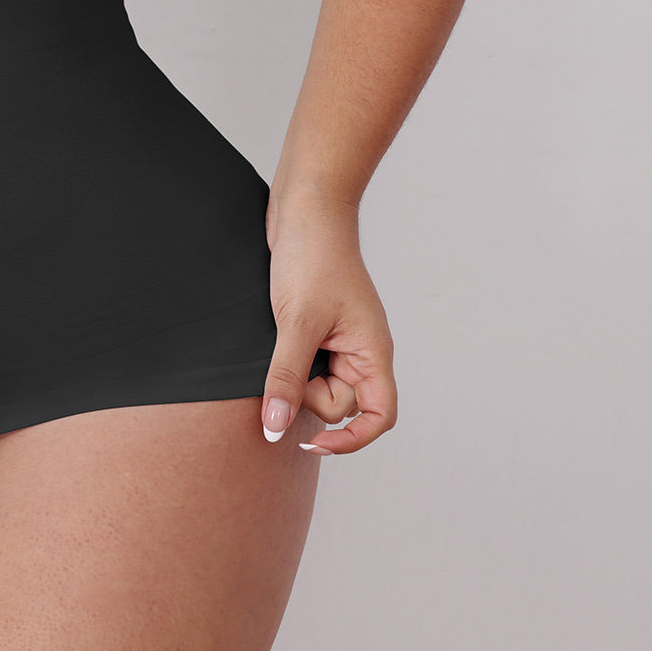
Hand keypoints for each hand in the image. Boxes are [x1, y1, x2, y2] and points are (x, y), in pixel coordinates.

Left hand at [259, 196, 395, 454]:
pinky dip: (287, 360)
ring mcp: (338, 338)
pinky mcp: (315, 326)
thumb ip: (287, 378)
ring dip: (294, 376)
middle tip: (287, 357)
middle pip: (339, 404)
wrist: (304, 206)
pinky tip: (274, 339)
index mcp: (372, 350)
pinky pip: (304, 361)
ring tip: (279, 338)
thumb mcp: (296, 322)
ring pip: (317, 383)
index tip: (311, 444)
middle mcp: (360, 349)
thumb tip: (277, 429)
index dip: (351, 440)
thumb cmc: (312, 255)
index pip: (378, 416)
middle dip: (308, 395)